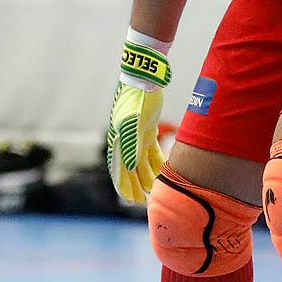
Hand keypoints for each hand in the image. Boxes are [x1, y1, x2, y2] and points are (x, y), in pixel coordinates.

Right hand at [106, 38, 171, 203]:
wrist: (144, 79)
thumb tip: (132, 166)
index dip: (123, 184)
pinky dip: (156, 162)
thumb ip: (132, 144)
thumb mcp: (134, 122)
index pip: (119, 167)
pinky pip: (151, 151)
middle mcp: (126, 139)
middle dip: (134, 185)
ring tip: (153, 190)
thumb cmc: (137, 99)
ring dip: (146, 176)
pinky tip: (163, 171)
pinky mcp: (148, 129)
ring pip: (141, 161)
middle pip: (129, 168)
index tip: (128, 199)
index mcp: (119, 139)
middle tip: (140, 202)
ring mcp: (136, 134)